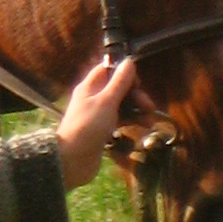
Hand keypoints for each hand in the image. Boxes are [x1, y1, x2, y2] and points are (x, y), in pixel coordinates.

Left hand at [55, 54, 141, 187]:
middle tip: (149, 106)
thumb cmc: (88, 127)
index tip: (137, 83)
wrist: (72, 160)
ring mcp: (98, 115)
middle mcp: (93, 98)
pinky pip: (120, 120)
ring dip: (137, 110)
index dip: (124, 73)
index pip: (108, 70)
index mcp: (90, 86)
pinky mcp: (102, 130)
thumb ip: (119, 82)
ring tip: (150, 121)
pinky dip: (131, 121)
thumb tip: (129, 61)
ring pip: (121, 105)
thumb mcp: (106, 102)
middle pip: (118, 88)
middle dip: (136, 95)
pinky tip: (143, 127)